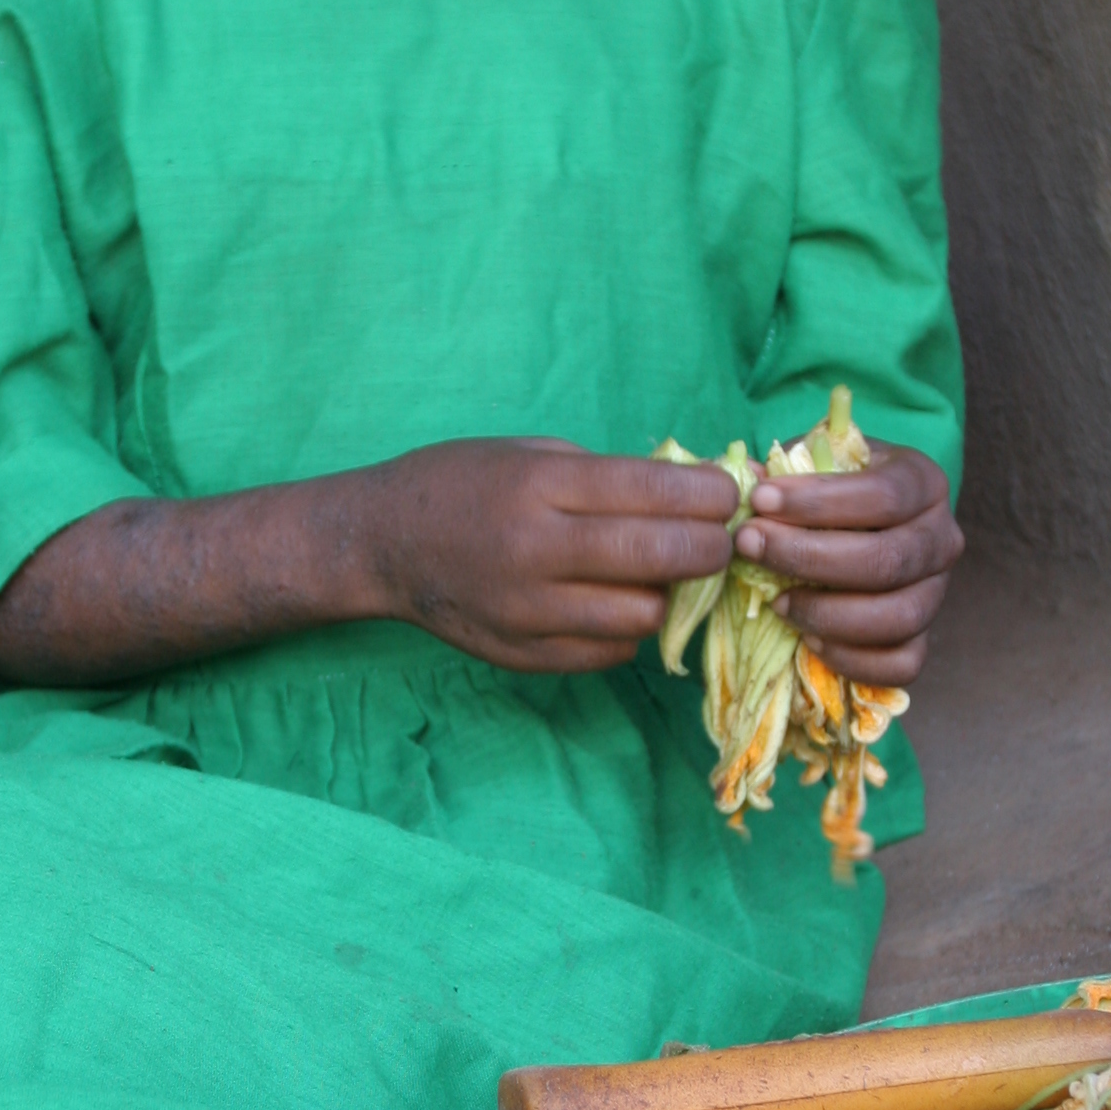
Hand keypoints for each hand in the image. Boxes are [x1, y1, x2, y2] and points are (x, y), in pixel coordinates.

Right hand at [363, 440, 740, 672]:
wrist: (383, 541)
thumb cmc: (463, 482)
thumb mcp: (533, 455)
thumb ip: (610, 476)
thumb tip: (696, 490)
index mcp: (541, 487)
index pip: (655, 491)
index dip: (709, 494)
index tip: (727, 494)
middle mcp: (537, 550)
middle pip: (661, 556)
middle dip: (709, 546)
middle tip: (716, 538)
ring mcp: (529, 610)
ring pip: (645, 615)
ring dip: (667, 593)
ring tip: (657, 573)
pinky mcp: (524, 654)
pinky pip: (611, 651)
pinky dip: (628, 628)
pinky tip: (615, 602)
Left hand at [734, 441, 963, 686]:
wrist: (862, 526)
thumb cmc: (834, 491)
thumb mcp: (817, 462)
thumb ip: (788, 470)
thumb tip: (749, 483)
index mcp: (924, 483)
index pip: (883, 495)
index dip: (818, 501)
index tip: (760, 499)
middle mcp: (942, 539)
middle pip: (887, 560)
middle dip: (808, 556)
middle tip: (750, 546)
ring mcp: (936, 594)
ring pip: (897, 617)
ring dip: (826, 613)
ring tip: (775, 601)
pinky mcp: (924, 639)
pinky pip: (901, 665)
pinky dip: (851, 658)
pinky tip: (808, 640)